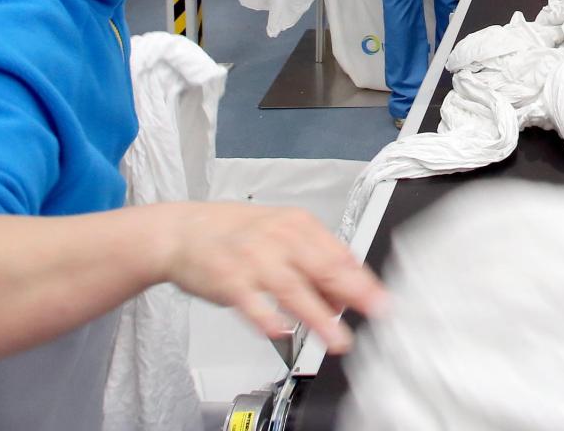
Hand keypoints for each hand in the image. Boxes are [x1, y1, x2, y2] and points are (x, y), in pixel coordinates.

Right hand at [158, 202, 387, 352]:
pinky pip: (252, 303)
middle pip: (324, 267)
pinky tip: (282, 331)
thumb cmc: (234, 234)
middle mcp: (278, 238)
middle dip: (355, 292)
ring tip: (338, 339)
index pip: (340, 254)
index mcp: (297, 225)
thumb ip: (313, 258)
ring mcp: (253, 259)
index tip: (382, 300)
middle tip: (377, 311)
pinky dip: (267, 318)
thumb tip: (346, 290)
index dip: (362, 280)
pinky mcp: (229, 280)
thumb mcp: (280, 233)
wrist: (181, 231)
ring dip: (319, 316)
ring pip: (293, 289)